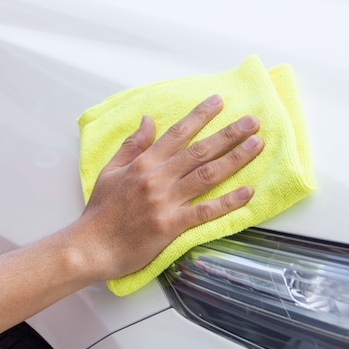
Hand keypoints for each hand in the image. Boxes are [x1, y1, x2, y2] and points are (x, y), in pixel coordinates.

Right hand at [76, 94, 263, 280]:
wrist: (91, 246)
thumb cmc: (100, 211)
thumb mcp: (110, 170)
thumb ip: (132, 144)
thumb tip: (148, 119)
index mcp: (143, 163)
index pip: (177, 133)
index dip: (200, 116)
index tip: (219, 102)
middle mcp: (158, 177)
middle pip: (200, 150)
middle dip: (229, 133)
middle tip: (252, 121)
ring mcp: (166, 201)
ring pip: (207, 174)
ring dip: (235, 158)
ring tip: (257, 144)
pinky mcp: (172, 225)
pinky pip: (206, 210)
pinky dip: (228, 201)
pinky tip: (248, 192)